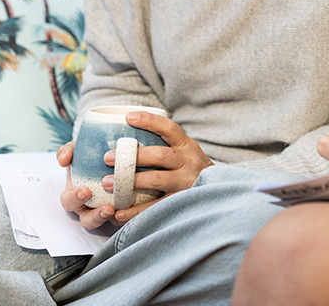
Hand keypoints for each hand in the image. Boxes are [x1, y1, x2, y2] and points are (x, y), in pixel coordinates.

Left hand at [59, 110, 214, 225]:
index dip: (150, 121)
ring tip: (108, 183)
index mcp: (187, 146)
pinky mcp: (181, 203)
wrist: (221, 194)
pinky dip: (135, 210)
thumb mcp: (187, 154)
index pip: (169, 128)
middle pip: (160, 155)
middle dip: (133, 156)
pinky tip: (118, 212)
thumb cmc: (193, 171)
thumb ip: (167, 146)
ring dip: (130, 181)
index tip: (128, 117)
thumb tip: (130, 135)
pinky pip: (155, 207)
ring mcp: (186, 183)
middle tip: (108, 158)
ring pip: (157, 180)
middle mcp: (189, 162)